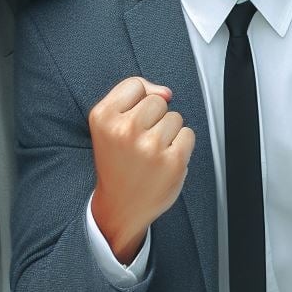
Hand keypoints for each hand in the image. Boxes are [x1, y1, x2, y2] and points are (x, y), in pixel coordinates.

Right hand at [90, 76, 194, 263]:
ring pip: (175, 117)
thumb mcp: (108, 122)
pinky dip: (181, 146)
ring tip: (150, 153)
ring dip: (168, 133)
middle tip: (139, 142)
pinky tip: (164, 160)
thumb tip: (167, 92)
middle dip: (153, 118)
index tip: (128, 123)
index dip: (136, 103)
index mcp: (103, 117)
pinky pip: (188, 134)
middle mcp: (125, 130)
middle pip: (158, 101)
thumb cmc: (117, 160)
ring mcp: (150, 147)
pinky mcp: (172, 162)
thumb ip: (135, 96)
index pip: (135, 85)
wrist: (120, 206)